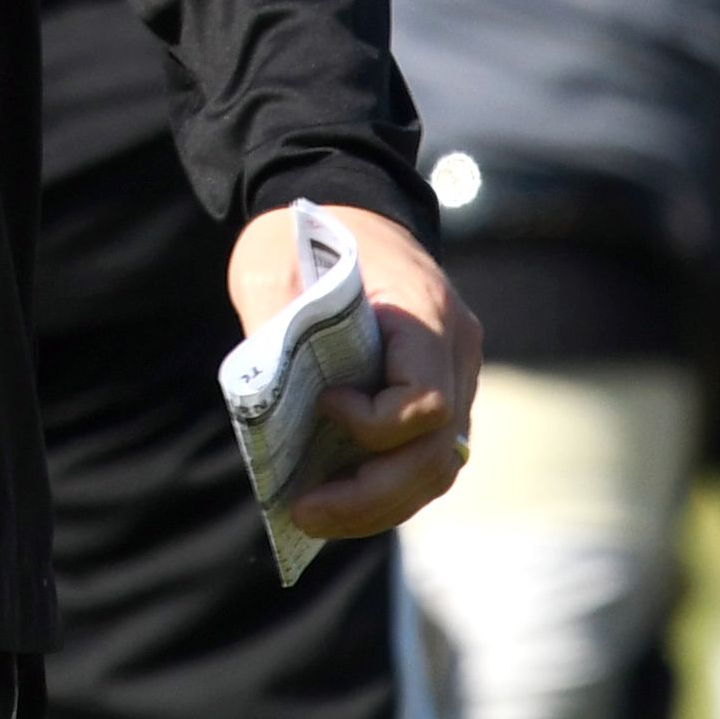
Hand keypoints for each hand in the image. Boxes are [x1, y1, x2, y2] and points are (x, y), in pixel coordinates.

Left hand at [228, 202, 479, 539]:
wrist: (348, 200)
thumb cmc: (306, 232)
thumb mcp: (272, 261)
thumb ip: (274, 325)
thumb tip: (263, 404)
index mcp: (423, 312)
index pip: (425, 399)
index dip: (376, 424)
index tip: (324, 406)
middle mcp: (455, 351)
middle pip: (437, 453)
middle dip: (372, 495)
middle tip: (305, 514)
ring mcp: (456, 374)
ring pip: (438, 466)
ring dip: (379, 503)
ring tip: (313, 518)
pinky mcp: (441, 391)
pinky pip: (427, 453)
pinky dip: (387, 483)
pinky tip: (338, 497)